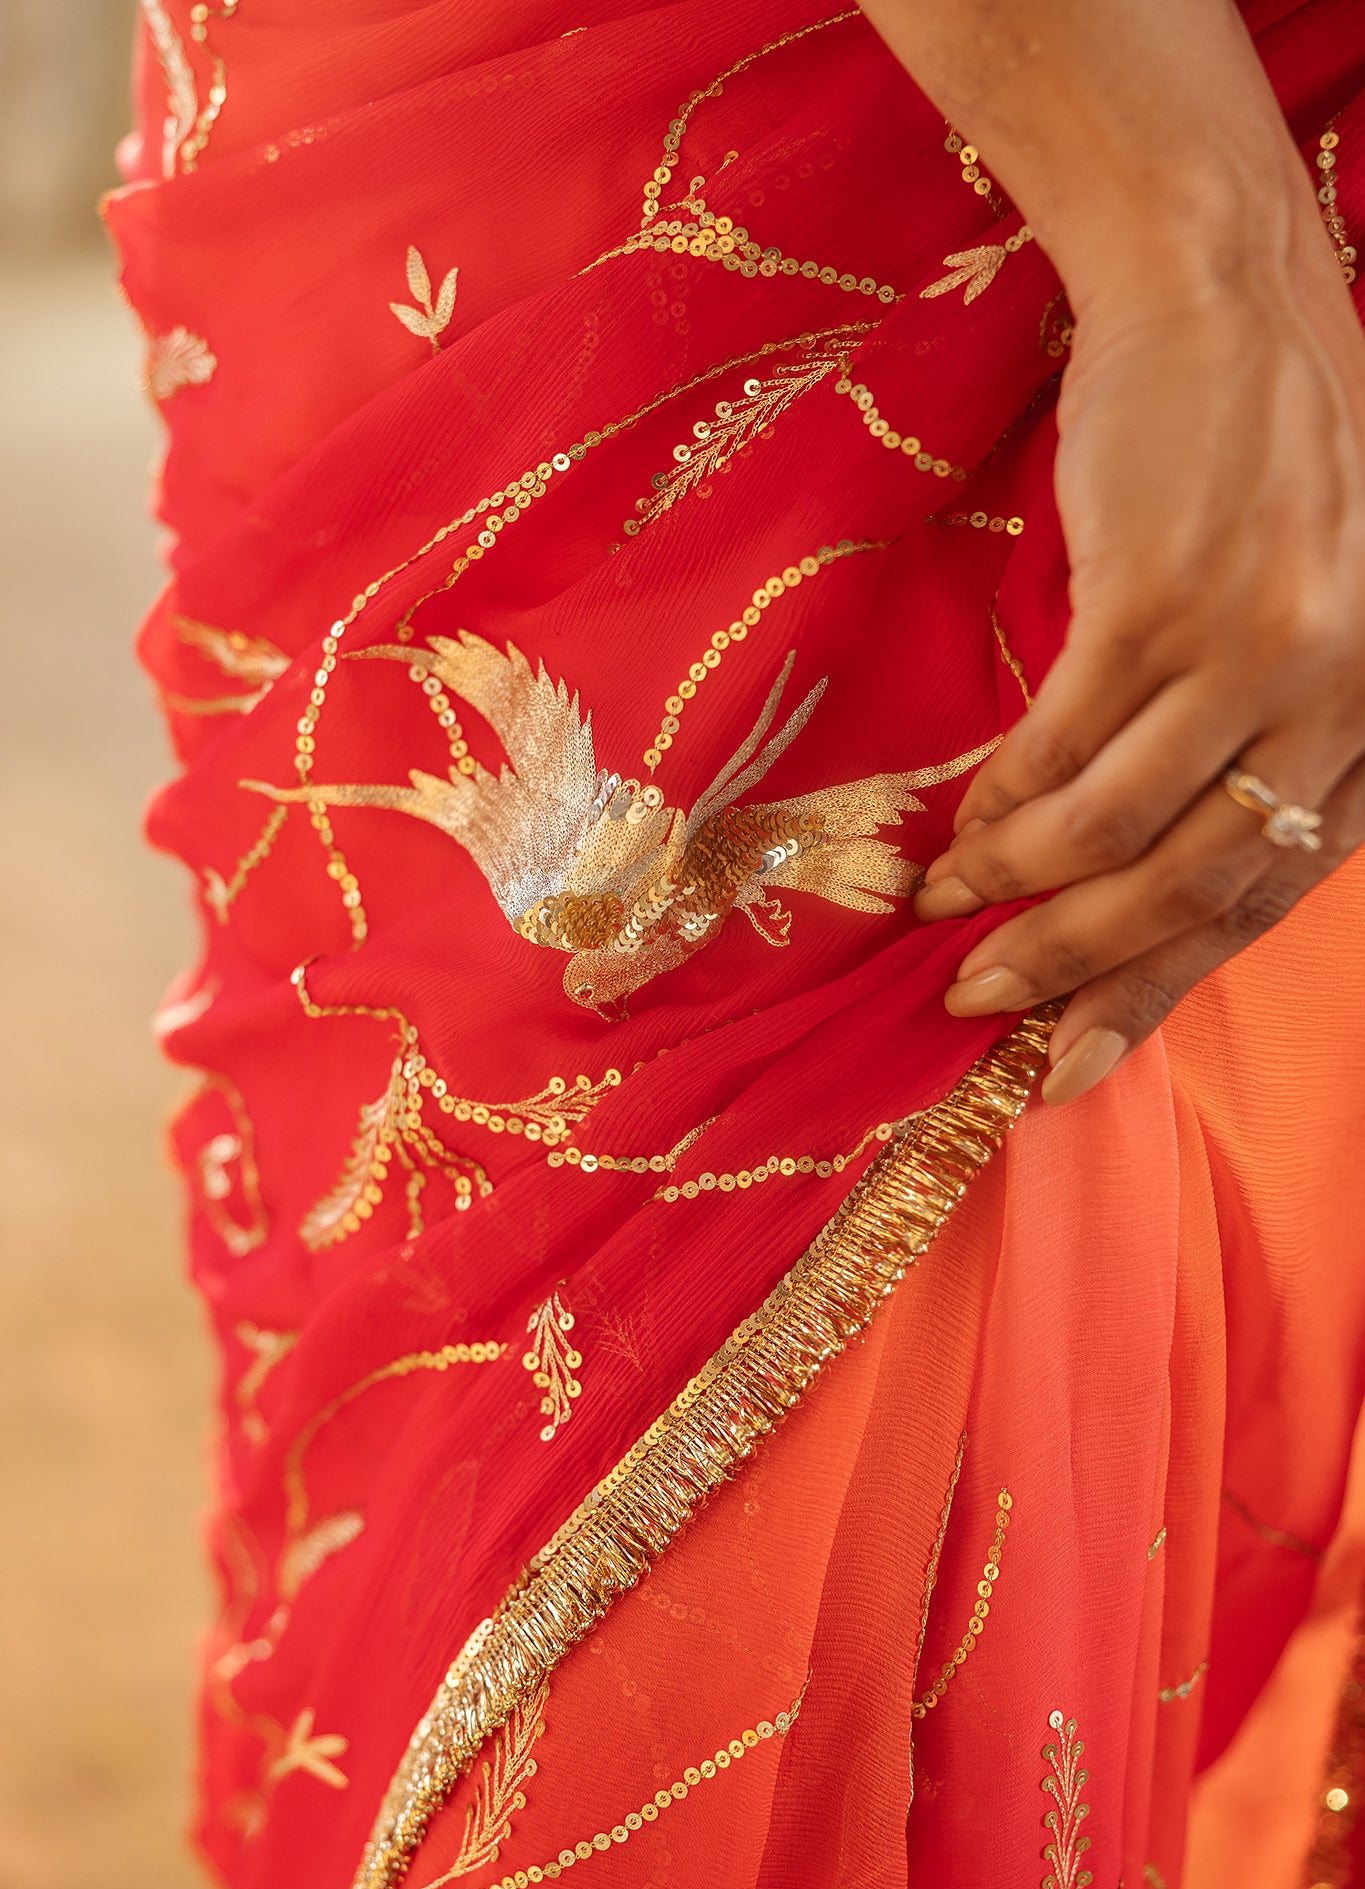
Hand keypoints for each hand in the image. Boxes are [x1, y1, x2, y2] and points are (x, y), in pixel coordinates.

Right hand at [914, 245, 1364, 1105]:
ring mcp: (1257, 644)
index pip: (1269, 892)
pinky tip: (956, 833)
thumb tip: (1141, 878)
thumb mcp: (1315, 614)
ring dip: (1018, 886)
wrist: (1226, 294)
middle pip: (1200, 882)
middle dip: (1078, 965)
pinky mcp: (1162, 596)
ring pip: (1122, 827)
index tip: (1071, 1058)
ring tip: (945, 910)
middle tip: (982, 1004)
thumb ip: (1263, 741)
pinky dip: (1002, 803)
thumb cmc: (1262, 462)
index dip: (1159, 989)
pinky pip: (1064, 744)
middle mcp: (1346, 691)